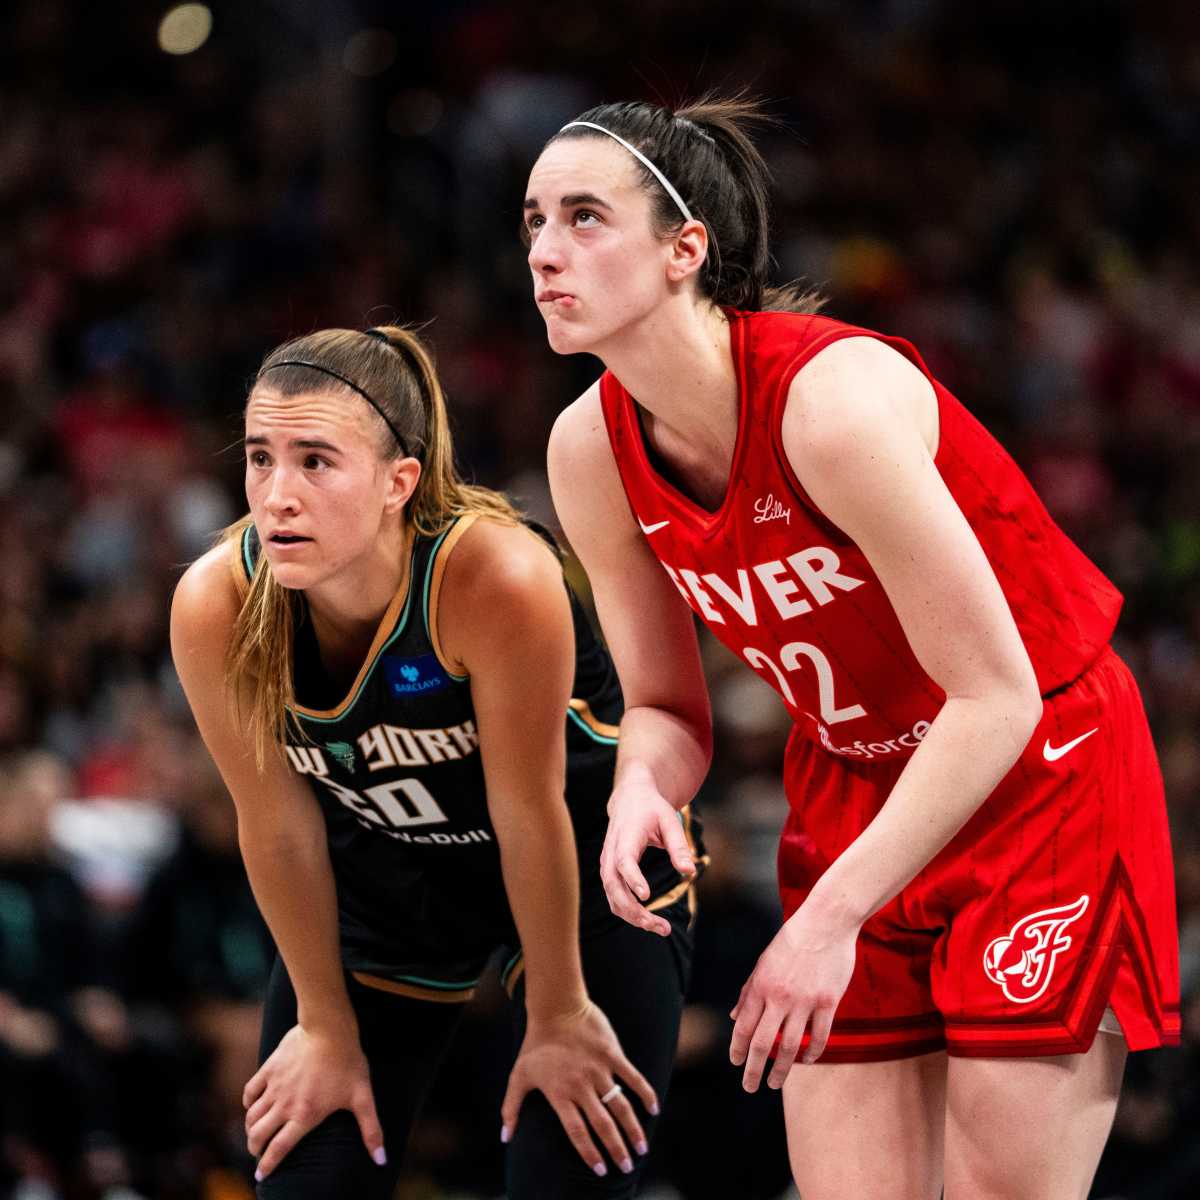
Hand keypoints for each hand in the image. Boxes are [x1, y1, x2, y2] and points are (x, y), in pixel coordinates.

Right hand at [243, 1024, 384, 1180]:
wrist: (329, 1028)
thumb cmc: (348, 1062)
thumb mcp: (363, 1097)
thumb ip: (371, 1130)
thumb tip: (381, 1159)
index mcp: (305, 1115)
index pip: (278, 1149)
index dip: (268, 1165)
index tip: (261, 1176)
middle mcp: (284, 1105)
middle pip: (258, 1135)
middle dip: (255, 1148)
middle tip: (257, 1151)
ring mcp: (274, 1086)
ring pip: (252, 1116)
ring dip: (250, 1128)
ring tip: (255, 1132)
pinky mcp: (269, 1068)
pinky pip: (250, 1091)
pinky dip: (248, 1102)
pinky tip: (252, 1104)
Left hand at [501, 1000, 658, 1176]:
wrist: (556, 1008)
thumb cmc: (535, 1044)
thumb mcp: (518, 1075)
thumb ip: (511, 1108)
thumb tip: (505, 1137)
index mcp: (560, 1094)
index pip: (577, 1132)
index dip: (589, 1153)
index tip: (600, 1170)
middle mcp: (581, 1085)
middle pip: (602, 1125)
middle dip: (616, 1150)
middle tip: (627, 1167)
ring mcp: (599, 1070)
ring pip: (620, 1106)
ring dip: (632, 1130)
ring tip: (642, 1149)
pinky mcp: (612, 1054)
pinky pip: (633, 1077)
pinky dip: (645, 1094)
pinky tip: (654, 1110)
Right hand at [600, 783, 694, 935]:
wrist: (629, 798)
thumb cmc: (651, 809)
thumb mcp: (670, 820)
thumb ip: (678, 845)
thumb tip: (689, 871)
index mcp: (626, 836)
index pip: (624, 860)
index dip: (633, 879)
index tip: (646, 896)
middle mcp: (611, 851)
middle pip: (613, 885)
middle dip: (633, 909)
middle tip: (659, 925)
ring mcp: (607, 863)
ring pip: (611, 895)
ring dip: (631, 915)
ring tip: (659, 927)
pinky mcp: (609, 871)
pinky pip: (613, 896)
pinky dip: (627, 911)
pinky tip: (648, 920)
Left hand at [729, 901, 858, 1089]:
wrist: (826, 922)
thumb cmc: (792, 940)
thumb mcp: (763, 962)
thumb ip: (749, 991)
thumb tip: (733, 1016)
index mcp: (761, 985)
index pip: (743, 1025)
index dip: (737, 1048)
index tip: (735, 1064)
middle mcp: (780, 996)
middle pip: (763, 1043)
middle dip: (753, 1069)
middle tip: (750, 1087)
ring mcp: (805, 1001)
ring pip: (790, 1046)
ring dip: (782, 1069)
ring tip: (775, 1083)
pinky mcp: (828, 1002)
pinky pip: (819, 1036)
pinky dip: (812, 1053)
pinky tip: (806, 1061)